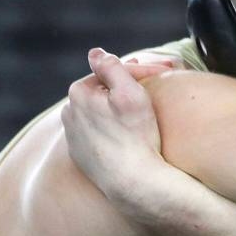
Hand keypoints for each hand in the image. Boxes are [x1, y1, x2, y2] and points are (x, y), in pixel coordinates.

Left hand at [61, 48, 169, 207]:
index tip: (167, 71)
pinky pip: (99, 133)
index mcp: (79, 93)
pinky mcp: (82, 156)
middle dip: (130, 85)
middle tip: (159, 81)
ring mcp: (74, 137)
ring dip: (119, 105)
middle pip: (105, 91)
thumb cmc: (136, 135)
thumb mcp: (130, 92)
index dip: (142, 70)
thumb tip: (95, 52)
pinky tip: (130, 130)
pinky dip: (114, 127)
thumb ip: (112, 67)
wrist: (133, 183)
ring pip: (100, 111)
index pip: (113, 72)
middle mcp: (69, 113)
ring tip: (144, 104)